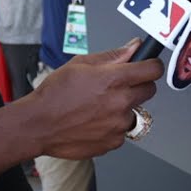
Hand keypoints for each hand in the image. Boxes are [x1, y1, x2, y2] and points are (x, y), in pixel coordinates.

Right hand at [30, 39, 162, 159]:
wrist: (38, 125)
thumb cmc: (55, 94)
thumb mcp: (81, 64)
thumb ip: (112, 56)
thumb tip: (133, 47)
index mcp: (114, 80)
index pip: (152, 70)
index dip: (151, 66)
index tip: (148, 66)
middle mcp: (120, 103)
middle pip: (149, 90)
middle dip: (138, 85)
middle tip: (118, 86)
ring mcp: (118, 125)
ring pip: (135, 112)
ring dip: (123, 108)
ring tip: (99, 106)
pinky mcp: (113, 142)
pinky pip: (122, 131)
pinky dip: (112, 126)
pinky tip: (94, 121)